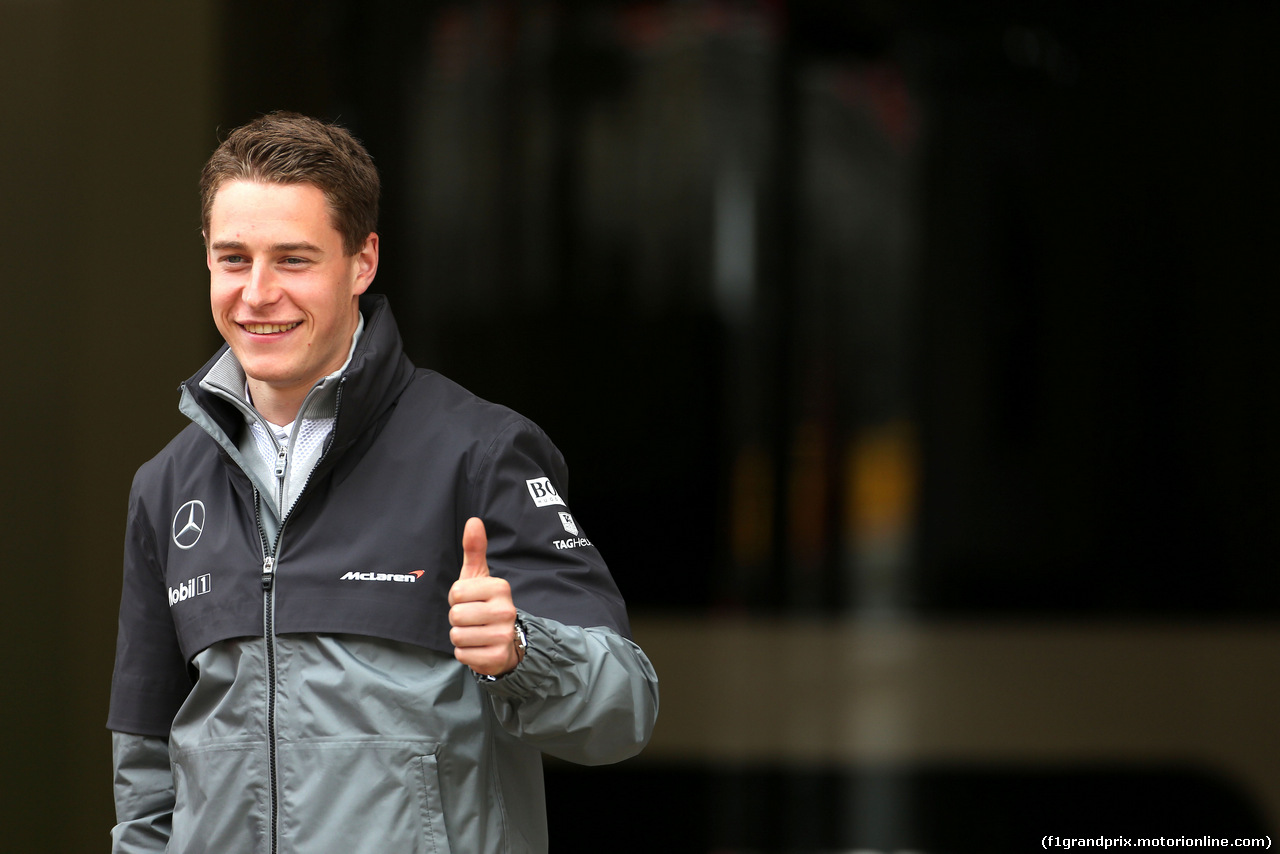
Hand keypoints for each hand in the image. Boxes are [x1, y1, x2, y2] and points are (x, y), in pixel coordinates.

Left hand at [448, 517, 520, 676]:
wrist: (508, 642)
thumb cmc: (486, 605)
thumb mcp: (479, 577)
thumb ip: (474, 550)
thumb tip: (473, 521)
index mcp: (500, 588)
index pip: (456, 593)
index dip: (456, 599)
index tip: (469, 601)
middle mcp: (506, 610)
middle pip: (456, 615)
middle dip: (457, 619)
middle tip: (472, 619)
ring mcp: (504, 635)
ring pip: (457, 636)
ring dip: (461, 637)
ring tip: (475, 633)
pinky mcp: (498, 657)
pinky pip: (462, 655)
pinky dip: (465, 653)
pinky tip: (478, 647)